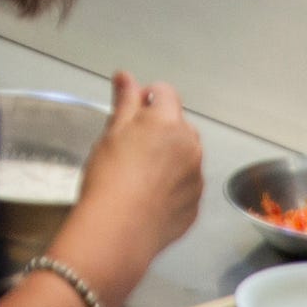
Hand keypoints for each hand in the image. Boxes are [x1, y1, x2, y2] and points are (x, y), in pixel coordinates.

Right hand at [63, 71, 202, 273]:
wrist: (119, 230)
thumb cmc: (109, 174)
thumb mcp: (112, 133)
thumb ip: (125, 102)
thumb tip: (125, 76)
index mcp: (168, 122)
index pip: (165, 92)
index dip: (147, 97)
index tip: (130, 114)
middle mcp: (191, 146)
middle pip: (179, 124)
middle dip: (161, 127)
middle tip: (132, 145)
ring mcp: (197, 178)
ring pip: (186, 155)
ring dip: (170, 156)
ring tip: (141, 174)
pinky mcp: (196, 205)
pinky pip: (187, 184)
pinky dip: (173, 184)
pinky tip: (149, 196)